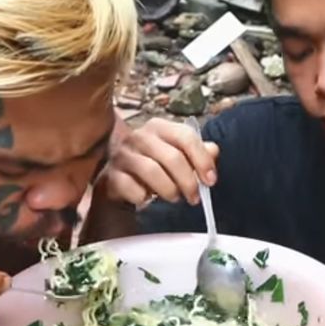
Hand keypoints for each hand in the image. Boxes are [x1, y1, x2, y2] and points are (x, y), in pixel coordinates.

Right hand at [99, 117, 219, 205]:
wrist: (119, 175)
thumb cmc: (153, 162)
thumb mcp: (177, 153)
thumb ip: (197, 151)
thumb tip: (213, 151)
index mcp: (159, 127)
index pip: (186, 137)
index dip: (202, 160)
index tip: (211, 181)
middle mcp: (139, 136)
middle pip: (172, 157)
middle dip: (188, 182)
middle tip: (194, 197)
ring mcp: (123, 155)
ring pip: (152, 172)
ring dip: (169, 190)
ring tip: (174, 197)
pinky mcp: (111, 175)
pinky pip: (132, 188)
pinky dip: (143, 197)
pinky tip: (146, 197)